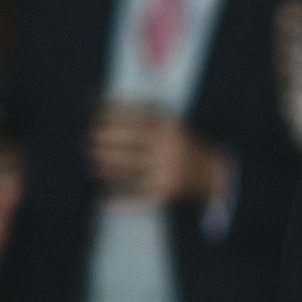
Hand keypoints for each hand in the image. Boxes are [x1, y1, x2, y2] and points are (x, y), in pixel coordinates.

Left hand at [87, 104, 228, 205]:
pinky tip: (102, 198)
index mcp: (169, 128)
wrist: (213, 173)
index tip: (92, 117)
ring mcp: (166, 172)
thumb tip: (98, 100)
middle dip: (103, 140)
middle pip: (127, 143)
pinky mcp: (164, 194)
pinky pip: (135, 198)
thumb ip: (137, 110)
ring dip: (105, 167)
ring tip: (92, 163)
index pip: (133, 118)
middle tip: (87, 140)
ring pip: (127, 170)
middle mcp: (168, 149)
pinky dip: (117, 201)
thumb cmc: (180, 143)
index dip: (109, 117)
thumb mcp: (167, 122)